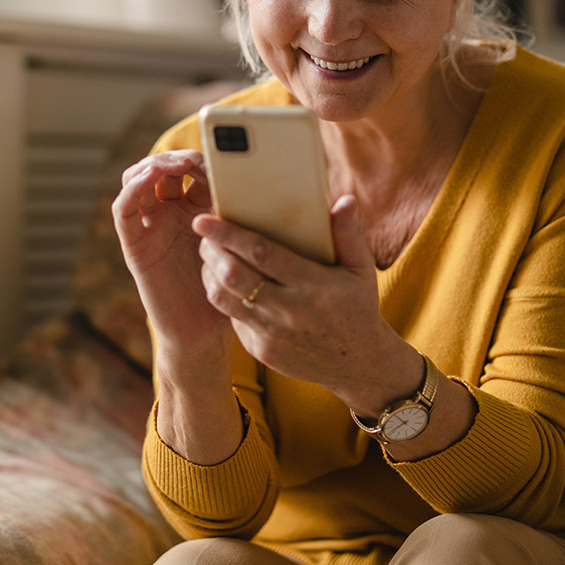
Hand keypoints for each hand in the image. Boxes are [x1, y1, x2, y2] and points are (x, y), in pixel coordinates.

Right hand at [112, 150, 227, 362]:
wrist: (204, 332)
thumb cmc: (227, 289)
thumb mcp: (240, 243)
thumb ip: (246, 215)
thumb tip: (275, 183)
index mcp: (194, 208)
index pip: (188, 168)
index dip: (200, 159)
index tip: (221, 160)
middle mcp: (167, 213)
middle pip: (160, 167)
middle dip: (176, 157)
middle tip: (195, 159)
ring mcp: (149, 227)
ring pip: (136, 181)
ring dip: (152, 165)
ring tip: (173, 164)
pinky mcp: (134, 245)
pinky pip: (123, 211)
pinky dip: (131, 190)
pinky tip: (147, 179)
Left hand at [193, 194, 420, 415]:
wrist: (357, 364)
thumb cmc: (358, 307)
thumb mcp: (361, 270)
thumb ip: (349, 234)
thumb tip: (344, 200)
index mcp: (313, 285)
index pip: (262, 254)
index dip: (230, 235)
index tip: (205, 219)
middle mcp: (289, 310)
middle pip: (234, 276)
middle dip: (211, 251)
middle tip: (202, 233)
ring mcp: (271, 334)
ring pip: (223, 300)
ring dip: (209, 274)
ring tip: (210, 255)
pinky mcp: (260, 350)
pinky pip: (232, 319)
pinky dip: (224, 296)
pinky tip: (225, 282)